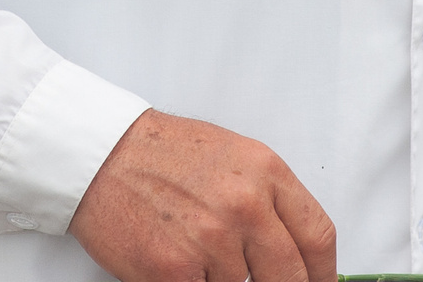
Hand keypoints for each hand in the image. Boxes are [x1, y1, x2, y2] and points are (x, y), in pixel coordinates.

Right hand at [69, 109, 338, 281]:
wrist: (100, 153)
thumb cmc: (162, 154)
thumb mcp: (233, 158)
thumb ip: (269, 201)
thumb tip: (296, 252)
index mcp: (265, 172)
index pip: (318, 238)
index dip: (322, 274)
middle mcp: (244, 205)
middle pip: (290, 278)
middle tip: (260, 281)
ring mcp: (210, 240)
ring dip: (223, 280)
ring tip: (197, 251)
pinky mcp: (175, 270)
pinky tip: (178, 261)